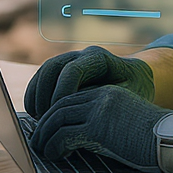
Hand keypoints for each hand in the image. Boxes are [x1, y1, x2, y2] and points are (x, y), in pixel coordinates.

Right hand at [24, 45, 153, 118]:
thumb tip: (83, 113)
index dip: (62, 91)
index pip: (72, 70)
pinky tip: (35, 112)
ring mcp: (69, 60)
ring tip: (38, 118)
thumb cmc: (136, 89)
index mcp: (97, 58)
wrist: (137, 78)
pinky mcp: (62, 70)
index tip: (59, 113)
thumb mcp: (128, 95)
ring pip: (44, 71)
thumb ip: (105, 100)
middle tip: (44, 118)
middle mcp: (80, 55)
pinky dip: (35, 93)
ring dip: (36, 94)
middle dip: (44, 94)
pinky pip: (42, 78)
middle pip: (52, 67)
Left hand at [29, 85, 172, 172]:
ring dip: (45, 135)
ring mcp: (100, 109)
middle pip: (60, 106)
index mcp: (107, 93)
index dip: (54, 113)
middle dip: (44, 123)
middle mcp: (101, 96)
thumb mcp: (124, 125)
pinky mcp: (99, 126)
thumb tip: (77, 140)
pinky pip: (66, 134)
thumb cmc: (154, 141)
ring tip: (39, 149)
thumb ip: (103, 124)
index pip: (70, 98)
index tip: (45, 126)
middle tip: (35, 139)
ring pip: (58, 118)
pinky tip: (53, 154)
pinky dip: (54, 144)